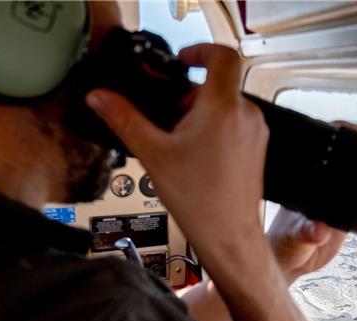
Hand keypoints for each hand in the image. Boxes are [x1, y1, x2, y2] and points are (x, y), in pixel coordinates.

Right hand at [86, 44, 268, 264]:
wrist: (228, 234)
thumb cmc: (198, 199)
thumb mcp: (153, 154)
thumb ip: (124, 119)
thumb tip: (99, 97)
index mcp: (223, 108)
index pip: (222, 55)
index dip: (200, 50)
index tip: (181, 60)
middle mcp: (246, 115)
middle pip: (217, 84)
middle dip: (189, 95)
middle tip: (168, 120)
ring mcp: (256, 131)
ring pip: (226, 104)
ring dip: (201, 113)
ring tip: (181, 144)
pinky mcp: (257, 147)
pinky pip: (236, 123)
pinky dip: (215, 128)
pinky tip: (197, 155)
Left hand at [267, 122, 356, 283]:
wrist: (291, 260)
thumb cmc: (285, 244)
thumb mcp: (297, 236)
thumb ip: (308, 233)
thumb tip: (319, 229)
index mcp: (307, 181)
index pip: (324, 148)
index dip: (340, 133)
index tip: (356, 129)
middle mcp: (322, 183)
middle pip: (346, 152)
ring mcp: (336, 194)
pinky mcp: (347, 209)